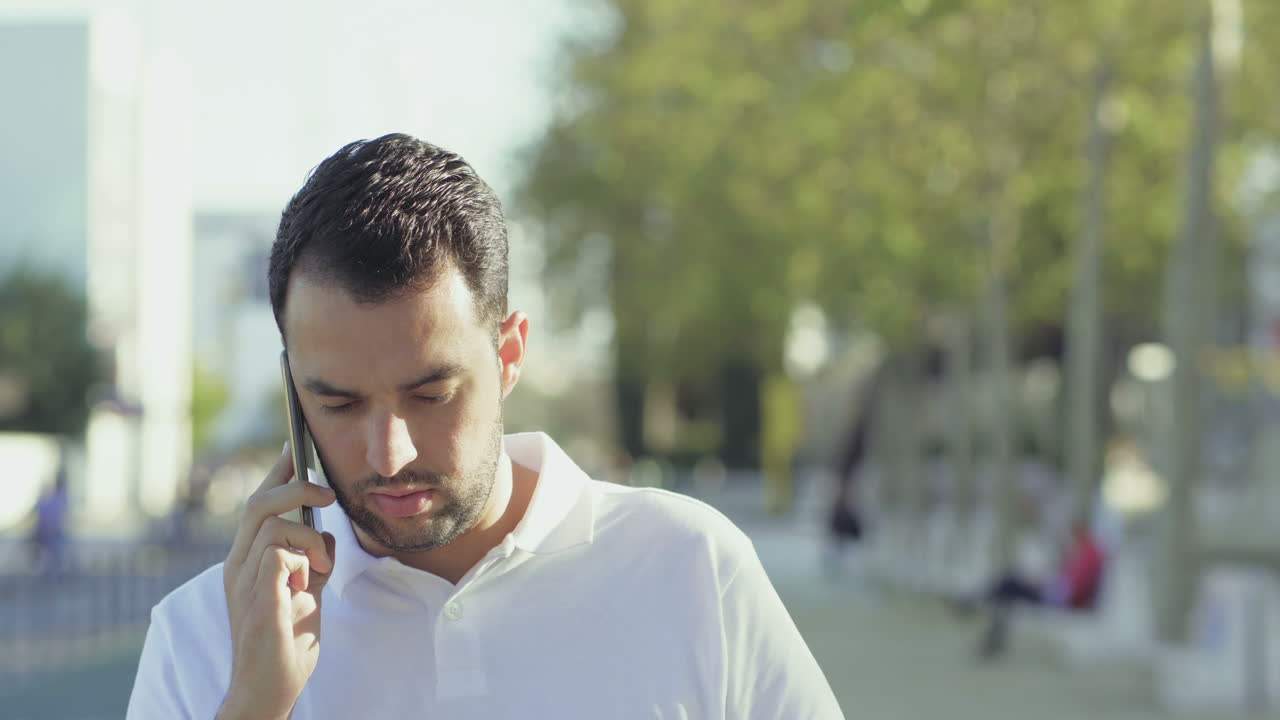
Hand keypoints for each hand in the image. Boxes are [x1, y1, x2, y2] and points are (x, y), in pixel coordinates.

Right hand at [217, 445, 336, 719]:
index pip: (258, 503)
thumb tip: (325, 533)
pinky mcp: (258, 603)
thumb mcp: (306, 590)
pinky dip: (301, 560)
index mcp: (247, 559)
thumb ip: (311, 559)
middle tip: (328, 494)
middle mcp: (238, 566)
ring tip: (322, 566)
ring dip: (308, 538)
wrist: (270, 687)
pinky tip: (309, 582)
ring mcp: (244, 584)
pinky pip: (276, 558)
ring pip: (271, 527)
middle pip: (257, 503)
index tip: (296, 446)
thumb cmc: (286, 640)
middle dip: (296, 487)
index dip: (277, 472)